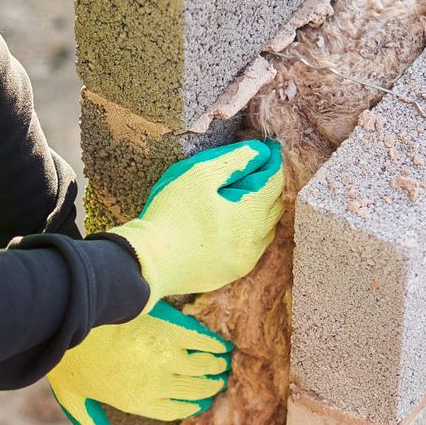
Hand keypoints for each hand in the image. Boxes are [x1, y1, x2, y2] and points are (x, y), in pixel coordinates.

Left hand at [47, 301, 231, 424]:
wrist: (74, 317)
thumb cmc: (69, 357)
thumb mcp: (74, 398)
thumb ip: (91, 423)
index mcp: (137, 402)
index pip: (176, 410)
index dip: (193, 405)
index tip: (203, 401)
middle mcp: (158, 384)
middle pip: (195, 390)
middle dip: (211, 386)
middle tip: (220, 379)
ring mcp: (167, 358)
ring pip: (204, 367)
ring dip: (217, 366)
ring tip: (224, 362)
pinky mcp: (173, 332)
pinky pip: (203, 342)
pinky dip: (215, 344)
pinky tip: (222, 344)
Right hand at [108, 139, 283, 311]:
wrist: (149, 262)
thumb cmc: (172, 213)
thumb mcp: (200, 174)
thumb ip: (235, 160)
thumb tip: (261, 152)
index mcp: (251, 212)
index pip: (275, 181)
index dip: (271, 162)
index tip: (266, 150)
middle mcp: (255, 239)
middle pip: (276, 206)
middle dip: (269, 187)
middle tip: (252, 172)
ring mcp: (245, 261)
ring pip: (266, 231)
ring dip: (261, 213)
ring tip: (242, 199)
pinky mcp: (230, 274)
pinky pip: (251, 250)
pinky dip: (249, 234)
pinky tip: (231, 226)